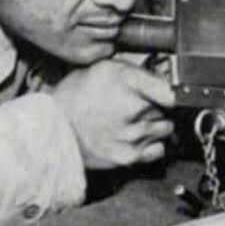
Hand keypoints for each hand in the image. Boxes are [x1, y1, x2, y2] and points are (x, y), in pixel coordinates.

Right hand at [51, 60, 175, 169]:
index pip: (171, 91)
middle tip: (136, 105)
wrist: (52, 128)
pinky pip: (159, 149)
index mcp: (129, 82)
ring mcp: (134, 135)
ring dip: (155, 125)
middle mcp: (135, 109)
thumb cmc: (76, 96)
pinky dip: (151, 144)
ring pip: (166, 128)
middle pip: (169, 109)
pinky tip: (134, 137)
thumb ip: (138, 71)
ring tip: (133, 121)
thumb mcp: (105, 68)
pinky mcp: (130, 157)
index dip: (172, 91)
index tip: (168, 93)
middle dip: (157, 105)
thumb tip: (165, 77)